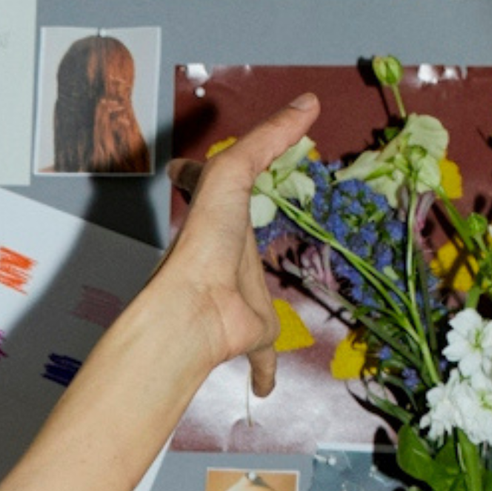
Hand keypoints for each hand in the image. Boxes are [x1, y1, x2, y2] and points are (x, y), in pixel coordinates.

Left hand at [160, 92, 316, 399]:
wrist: (193, 312)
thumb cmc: (205, 241)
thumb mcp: (232, 173)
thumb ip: (268, 138)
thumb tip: (308, 101)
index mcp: (216, 222)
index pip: (203, 188)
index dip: (192, 173)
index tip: (182, 167)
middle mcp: (224, 259)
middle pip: (230, 244)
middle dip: (232, 236)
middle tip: (243, 227)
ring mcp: (238, 299)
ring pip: (250, 303)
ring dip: (254, 306)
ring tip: (262, 305)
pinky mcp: (250, 335)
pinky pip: (261, 359)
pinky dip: (265, 373)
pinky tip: (267, 389)